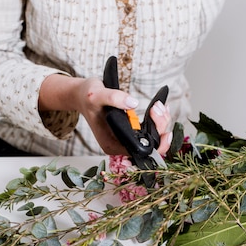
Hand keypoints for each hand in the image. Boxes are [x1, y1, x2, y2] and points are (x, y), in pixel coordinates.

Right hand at [39, 75, 171, 154]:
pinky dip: (157, 119)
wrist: (82, 96)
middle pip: (150, 145)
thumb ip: (113, 98)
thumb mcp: (96, 94)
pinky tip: (160, 108)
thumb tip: (133, 104)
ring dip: (161, 121)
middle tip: (157, 107)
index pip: (141, 150)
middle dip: (160, 126)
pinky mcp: (130, 130)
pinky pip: (149, 130)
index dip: (156, 141)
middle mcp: (120, 145)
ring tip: (159, 105)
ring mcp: (126, 138)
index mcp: (112, 144)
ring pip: (152, 137)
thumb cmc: (87, 97)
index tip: (163, 126)